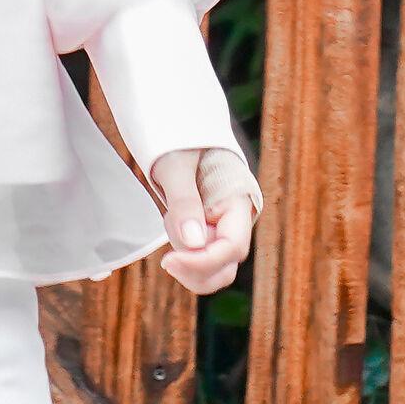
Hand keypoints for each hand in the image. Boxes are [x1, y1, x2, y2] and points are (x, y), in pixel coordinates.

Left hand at [147, 144, 258, 294]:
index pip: (232, 247)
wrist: (177, 134)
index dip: (202, 260)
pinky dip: (181, 254)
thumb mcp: (176, 166)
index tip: (168, 260)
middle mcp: (235, 223)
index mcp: (238, 202)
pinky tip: (172, 224)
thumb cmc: (179, 142)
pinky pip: (196, 259)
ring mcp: (220, 231)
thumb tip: (194, 243)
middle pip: (225, 268)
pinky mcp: (206, 235)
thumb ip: (185, 202)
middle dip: (195, 269)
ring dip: (185, 259)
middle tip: (166, 258)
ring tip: (170, 218)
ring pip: (210, 270)